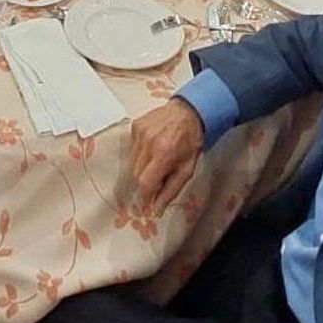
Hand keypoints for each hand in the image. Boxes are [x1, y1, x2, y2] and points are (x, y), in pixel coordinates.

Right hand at [129, 99, 204, 213]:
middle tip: (158, 179)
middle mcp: (148, 142)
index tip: (147, 204)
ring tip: (156, 161)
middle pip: (136, 174)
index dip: (145, 197)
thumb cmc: (190, 142)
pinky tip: (152, 148)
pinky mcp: (135, 126)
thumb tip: (156, 210)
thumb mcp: (187, 169)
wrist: (188, 112)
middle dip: (145, 181)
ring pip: (131, 162)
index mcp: (164, 154)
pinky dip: (139, 154)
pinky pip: (131, 149)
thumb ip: (170, 191)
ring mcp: (140, 132)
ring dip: (142, 168)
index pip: (145, 183)